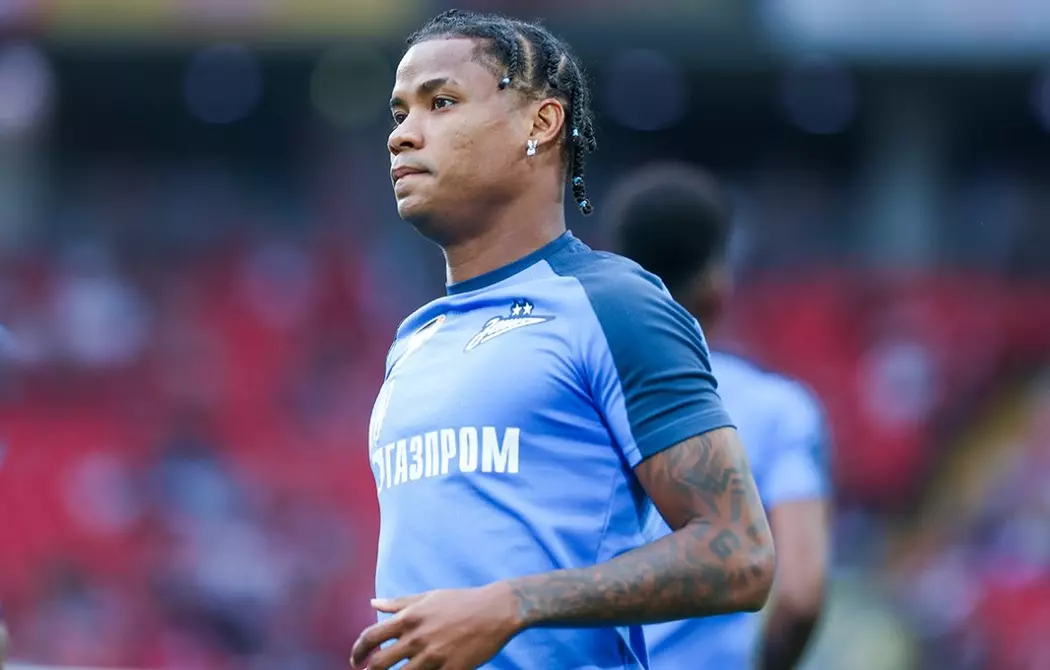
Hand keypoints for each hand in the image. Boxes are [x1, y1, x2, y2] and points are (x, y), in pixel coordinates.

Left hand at [350, 583, 521, 669]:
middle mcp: (417, 638)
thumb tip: (373, 603)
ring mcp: (434, 656)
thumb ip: (398, 603)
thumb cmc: (461, 601)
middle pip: (380, 664)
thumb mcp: (428, 597)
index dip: (357, 651)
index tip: (356, 660)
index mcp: (409, 618)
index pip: (370, 637)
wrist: (496, 610)